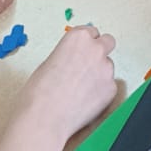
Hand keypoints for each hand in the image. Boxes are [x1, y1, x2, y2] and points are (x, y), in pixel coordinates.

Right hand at [18, 25, 117, 148]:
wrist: (44, 118)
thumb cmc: (38, 93)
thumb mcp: (49, 62)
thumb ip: (68, 55)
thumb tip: (75, 59)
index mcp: (78, 38)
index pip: (92, 32)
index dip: (86, 43)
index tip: (83, 50)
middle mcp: (96, 49)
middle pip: (108, 42)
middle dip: (100, 51)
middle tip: (90, 64)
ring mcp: (106, 69)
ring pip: (108, 66)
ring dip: (99, 74)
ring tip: (81, 90)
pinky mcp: (112, 89)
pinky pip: (109, 86)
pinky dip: (100, 92)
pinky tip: (85, 101)